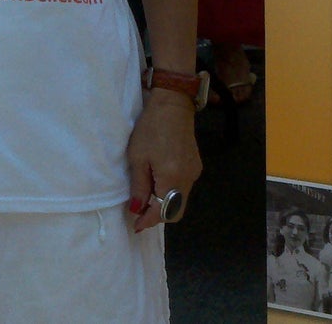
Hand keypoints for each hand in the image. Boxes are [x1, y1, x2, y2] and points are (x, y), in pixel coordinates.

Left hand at [125, 90, 202, 232]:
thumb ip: (139, 186)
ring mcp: (194, 173)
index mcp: (172, 178)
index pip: (163, 211)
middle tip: (140, 213)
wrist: (173, 106)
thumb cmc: (150, 129)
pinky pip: (184, 188)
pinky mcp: (196, 166)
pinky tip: (158, 184)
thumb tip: (137, 209)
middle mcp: (188, 180)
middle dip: (158, 216)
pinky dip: (171, 193)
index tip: (136, 226)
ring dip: (164, 204)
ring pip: (181, 200)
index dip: (148, 221)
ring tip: (146, 198)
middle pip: (176, 211)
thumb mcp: (138, 158)